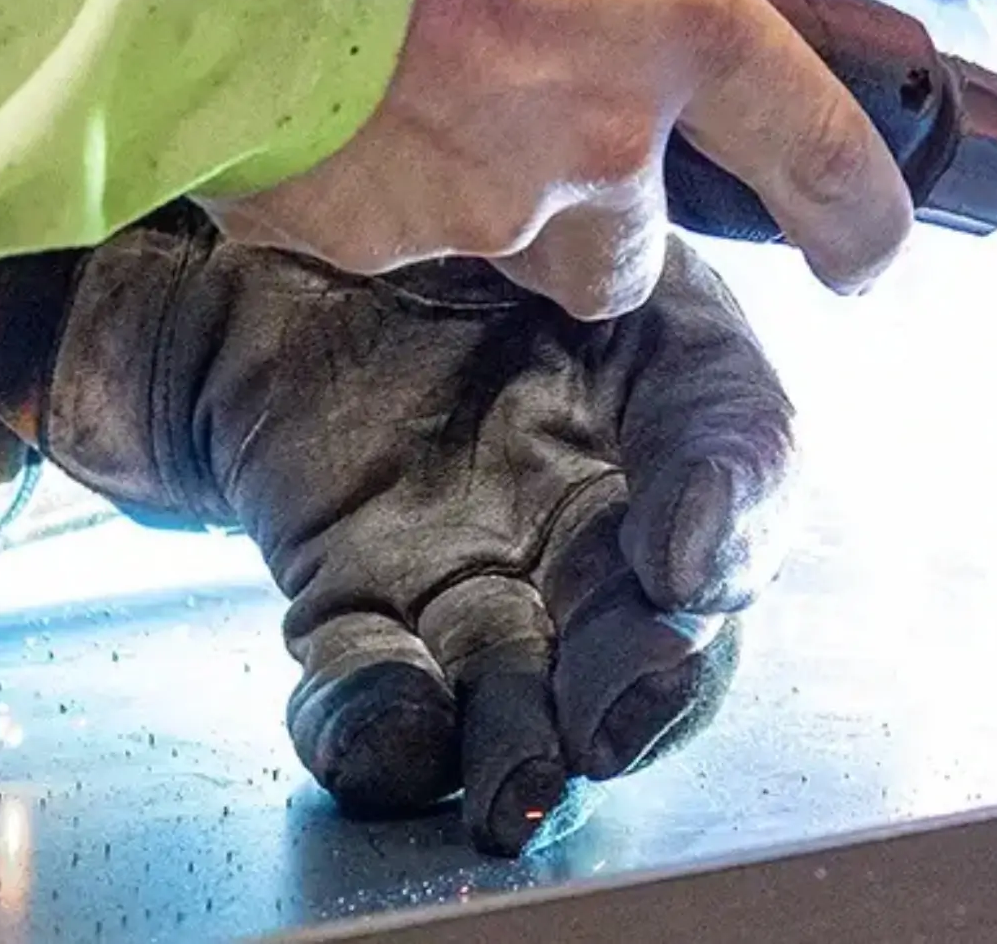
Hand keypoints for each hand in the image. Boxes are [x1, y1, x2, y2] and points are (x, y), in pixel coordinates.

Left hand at [0, 204, 795, 855]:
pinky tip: (383, 728)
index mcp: (665, 411)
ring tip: (511, 790)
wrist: (259, 207)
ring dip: (518, 755)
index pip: (738, 494)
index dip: (731, 536)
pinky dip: (374, 725)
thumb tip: (693, 562)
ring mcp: (467, 566)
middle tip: (615, 719)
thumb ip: (695, 382)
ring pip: (514, 693)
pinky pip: (370, 682)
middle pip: (637, 637)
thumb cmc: (462, 211)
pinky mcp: (349, 596)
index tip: (681, 566)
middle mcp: (582, 514)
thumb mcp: (604, 254)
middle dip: (634, 694)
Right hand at [199, 0, 911, 319]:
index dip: (856, 224)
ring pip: (508, 256)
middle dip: (600, 226)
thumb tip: (612, 2)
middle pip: (633, 263)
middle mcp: (598, 147)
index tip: (861, 257)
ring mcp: (479, 211)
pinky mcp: (362, 245)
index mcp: (677, 27)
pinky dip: (365, 193)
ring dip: (481, 204)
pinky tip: (323, 105)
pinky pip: (382, 242)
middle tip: (536, 141)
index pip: (821, 158)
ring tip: (406, 98)